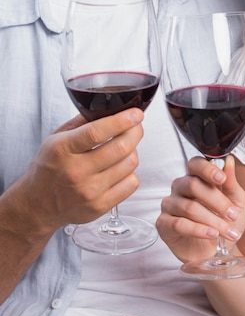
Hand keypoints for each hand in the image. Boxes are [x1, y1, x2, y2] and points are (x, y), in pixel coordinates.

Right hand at [17, 107, 143, 234]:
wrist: (37, 205)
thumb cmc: (48, 168)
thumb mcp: (56, 138)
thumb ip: (82, 122)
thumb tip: (110, 108)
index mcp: (63, 149)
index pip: (97, 132)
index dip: (122, 120)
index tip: (136, 114)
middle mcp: (76, 171)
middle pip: (120, 147)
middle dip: (135, 131)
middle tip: (135, 126)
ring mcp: (89, 191)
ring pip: (130, 164)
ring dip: (132, 151)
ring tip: (123, 149)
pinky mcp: (100, 206)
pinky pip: (131, 183)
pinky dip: (131, 173)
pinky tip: (120, 169)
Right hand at [157, 155, 244, 262]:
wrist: (217, 251)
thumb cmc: (224, 221)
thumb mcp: (235, 201)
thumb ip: (231, 183)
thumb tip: (229, 161)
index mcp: (196, 176)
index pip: (195, 164)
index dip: (207, 169)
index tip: (221, 178)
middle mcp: (180, 187)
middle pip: (193, 185)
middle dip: (217, 201)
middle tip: (232, 215)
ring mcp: (170, 204)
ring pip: (189, 207)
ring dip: (212, 220)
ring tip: (227, 231)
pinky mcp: (164, 224)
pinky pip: (179, 224)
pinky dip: (198, 230)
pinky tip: (211, 234)